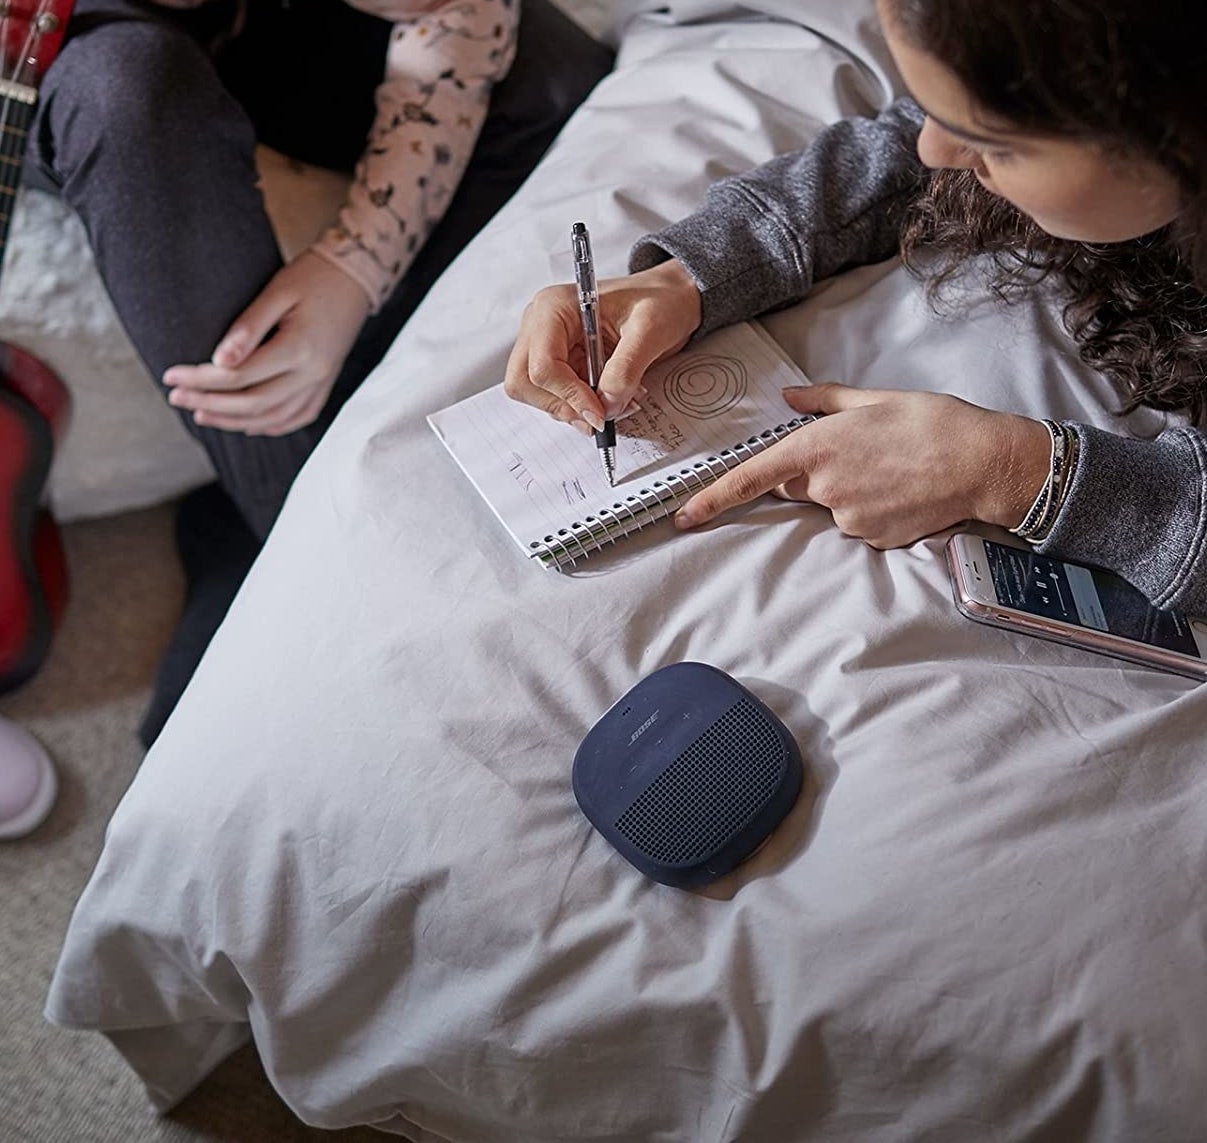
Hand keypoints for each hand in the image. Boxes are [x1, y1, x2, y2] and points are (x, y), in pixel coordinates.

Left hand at [163, 251, 370, 436]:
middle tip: (176, 397)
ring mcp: (321, 384)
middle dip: (210, 403)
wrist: (355, 278)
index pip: (240, 375)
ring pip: (272, 416)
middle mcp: (313, 374)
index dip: (202, 378)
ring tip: (201, 414)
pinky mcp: (325, 386)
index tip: (171, 375)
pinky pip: (295, 417)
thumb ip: (248, 328)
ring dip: (234, 421)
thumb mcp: (277, 292)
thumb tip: (218, 361)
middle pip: (253, 402)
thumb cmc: (313, 277)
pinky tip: (245, 424)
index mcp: (300, 348)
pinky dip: (268, 425)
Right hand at [504, 258, 701, 432]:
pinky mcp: (561, 363)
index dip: (570, 397)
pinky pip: (558, 397)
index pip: (542, 365)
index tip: (601, 414)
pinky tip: (611, 397)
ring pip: (538, 395)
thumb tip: (607, 405)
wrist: (670, 300)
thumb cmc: (659, 300)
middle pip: (524, 383)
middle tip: (600, 416)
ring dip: (574, 410)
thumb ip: (626, 369)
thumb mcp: (649, 330)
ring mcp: (548, 345)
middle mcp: (542, 325)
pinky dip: (582, 407)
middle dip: (562, 406)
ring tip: (617, 402)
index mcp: (555, 307)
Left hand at [673, 384, 1051, 546]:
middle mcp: (825, 487)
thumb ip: (823, 401)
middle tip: (864, 451)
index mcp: (818, 447)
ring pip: (830, 506)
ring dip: (848, 489)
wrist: (985, 463)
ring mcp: (849, 518)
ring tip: (893, 467)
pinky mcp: (873, 539)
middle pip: (797, 486)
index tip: (682, 516)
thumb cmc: (932, 422)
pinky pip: (857, 524)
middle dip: (815, 471)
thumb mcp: (874, 399)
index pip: (751, 477)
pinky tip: (903, 490)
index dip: (712, 498)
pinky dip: (872, 508)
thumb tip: (787, 398)